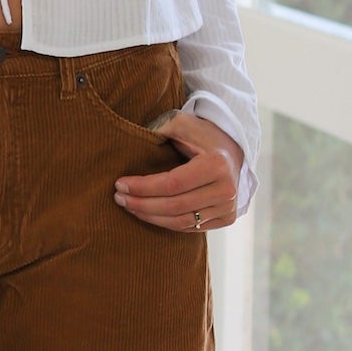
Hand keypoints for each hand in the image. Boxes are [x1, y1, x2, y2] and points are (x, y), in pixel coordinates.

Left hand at [114, 110, 243, 233]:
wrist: (232, 149)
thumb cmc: (202, 134)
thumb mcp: (182, 122)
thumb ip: (159, 127)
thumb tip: (131, 136)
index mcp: (216, 165)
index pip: (172, 184)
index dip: (143, 187)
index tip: (120, 185)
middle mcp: (226, 189)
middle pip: (175, 206)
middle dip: (142, 204)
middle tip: (119, 198)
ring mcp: (228, 207)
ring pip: (181, 222)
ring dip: (151, 217)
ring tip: (130, 207)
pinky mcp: (227, 218)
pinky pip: (191, 228)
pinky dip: (167, 223)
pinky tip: (150, 214)